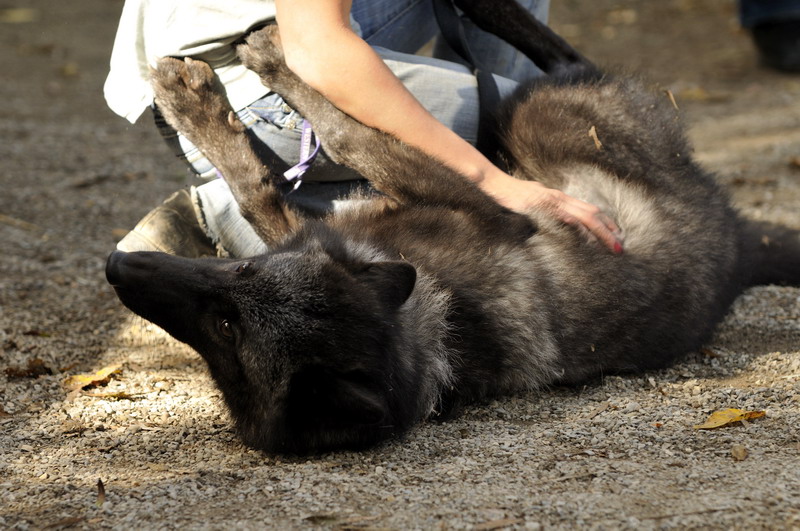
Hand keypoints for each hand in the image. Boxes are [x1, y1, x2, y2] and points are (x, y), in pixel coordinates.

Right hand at [481, 173, 623, 253]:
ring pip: (583, 215)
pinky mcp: (540, 205)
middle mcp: (559, 198)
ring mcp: (550, 201)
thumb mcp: (533, 205)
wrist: (493, 184)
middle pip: (592, 213)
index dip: (605, 222)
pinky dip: (577, 225)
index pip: (589, 210)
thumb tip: (555, 225)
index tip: (616, 235)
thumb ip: (546, 213)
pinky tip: (586, 235)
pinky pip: (563, 216)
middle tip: (620, 247)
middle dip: (608, 230)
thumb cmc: (510, 196)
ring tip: (611, 245)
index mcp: (559, 199)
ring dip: (600, 231)